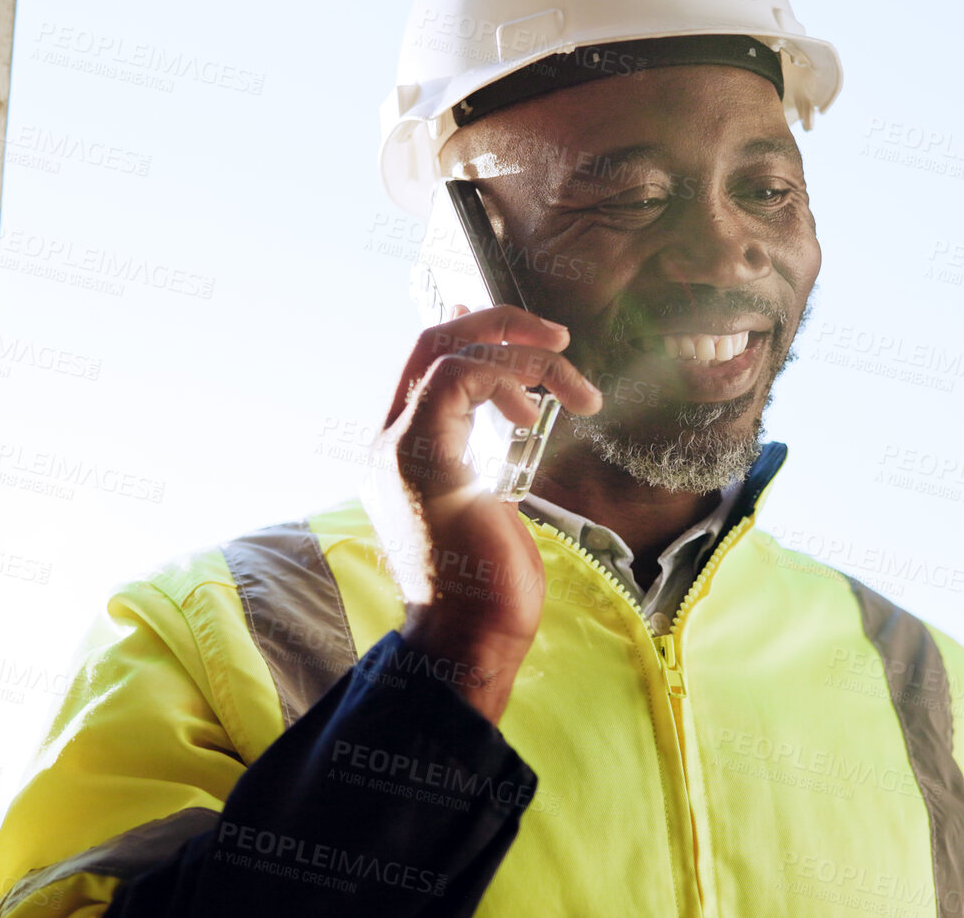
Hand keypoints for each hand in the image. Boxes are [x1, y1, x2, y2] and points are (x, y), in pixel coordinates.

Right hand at [369, 304, 601, 721]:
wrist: (472, 638)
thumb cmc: (490, 587)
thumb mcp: (492, 504)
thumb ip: (489, 459)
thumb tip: (512, 418)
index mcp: (403, 451)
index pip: (427, 366)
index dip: (478, 336)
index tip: (538, 346)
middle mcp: (390, 442)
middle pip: (431, 341)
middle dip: (500, 324)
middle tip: (559, 338)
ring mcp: (400, 447)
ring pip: (449, 350)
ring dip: (522, 355)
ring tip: (572, 389)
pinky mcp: (424, 456)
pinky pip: (461, 375)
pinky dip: (511, 376)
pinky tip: (541, 415)